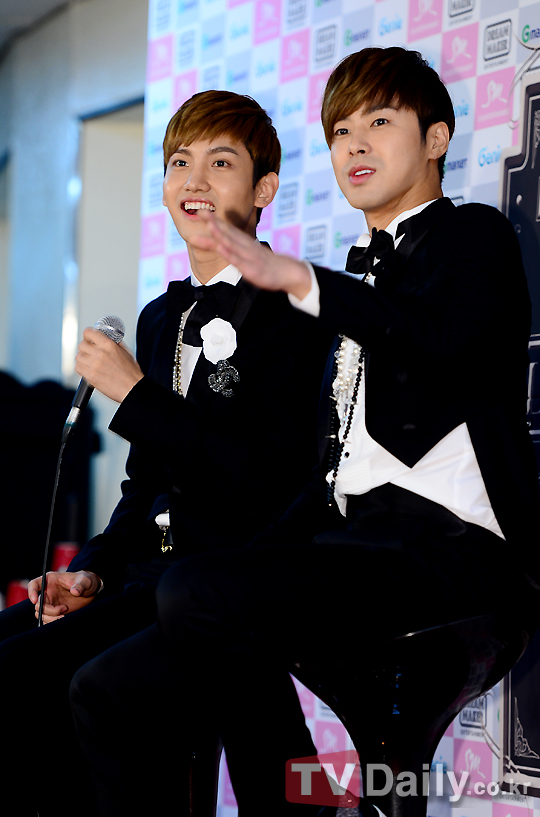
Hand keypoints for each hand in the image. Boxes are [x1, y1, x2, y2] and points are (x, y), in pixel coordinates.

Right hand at [28, 571, 101, 623]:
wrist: (90, 591)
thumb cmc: (86, 581)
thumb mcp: (85, 580)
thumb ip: (80, 585)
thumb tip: (75, 591)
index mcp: (50, 580)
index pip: (34, 584)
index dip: (31, 592)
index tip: (35, 601)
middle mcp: (47, 592)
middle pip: (38, 604)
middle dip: (49, 610)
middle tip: (64, 609)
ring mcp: (50, 603)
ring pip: (41, 614)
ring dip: (51, 618)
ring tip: (64, 616)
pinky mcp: (55, 612)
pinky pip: (47, 620)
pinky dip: (52, 622)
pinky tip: (63, 619)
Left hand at [75, 329, 143, 402]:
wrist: (132, 389)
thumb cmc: (131, 373)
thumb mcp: (126, 352)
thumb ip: (114, 343)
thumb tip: (106, 338)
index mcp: (108, 345)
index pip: (88, 333)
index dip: (88, 336)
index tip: (89, 339)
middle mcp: (100, 353)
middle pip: (81, 345)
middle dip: (86, 348)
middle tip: (91, 353)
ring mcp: (94, 365)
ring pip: (78, 356)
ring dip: (83, 359)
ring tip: (91, 363)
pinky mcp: (90, 376)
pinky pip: (78, 368)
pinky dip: (82, 368)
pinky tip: (90, 370)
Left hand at [191, 210, 311, 298]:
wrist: (290, 273)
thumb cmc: (268, 264)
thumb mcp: (251, 255)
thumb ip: (236, 249)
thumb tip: (221, 244)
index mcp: (245, 244)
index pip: (228, 230)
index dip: (215, 221)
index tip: (201, 212)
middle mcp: (247, 247)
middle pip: (228, 234)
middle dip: (214, 223)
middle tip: (201, 212)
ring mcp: (250, 258)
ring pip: (234, 244)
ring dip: (221, 234)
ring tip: (210, 225)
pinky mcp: (254, 270)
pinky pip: (240, 261)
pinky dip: (231, 254)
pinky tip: (222, 247)